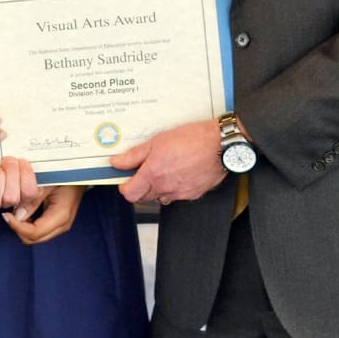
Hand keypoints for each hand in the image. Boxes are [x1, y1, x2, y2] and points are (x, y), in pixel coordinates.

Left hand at [3, 183, 82, 245]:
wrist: (80, 174)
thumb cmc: (66, 175)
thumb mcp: (47, 184)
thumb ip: (32, 200)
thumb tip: (17, 215)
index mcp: (61, 215)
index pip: (34, 232)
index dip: (17, 227)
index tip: (6, 216)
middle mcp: (62, 225)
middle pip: (34, 239)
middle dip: (18, 229)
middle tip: (8, 215)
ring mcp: (60, 225)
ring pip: (35, 237)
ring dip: (22, 228)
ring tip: (15, 212)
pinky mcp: (57, 223)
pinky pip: (39, 230)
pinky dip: (28, 225)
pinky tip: (24, 212)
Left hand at [111, 118, 226, 206]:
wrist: (221, 145)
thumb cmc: (193, 139)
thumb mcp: (157, 141)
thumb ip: (134, 155)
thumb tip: (118, 162)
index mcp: (153, 175)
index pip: (129, 194)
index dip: (125, 186)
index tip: (126, 177)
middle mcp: (166, 188)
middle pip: (143, 198)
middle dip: (140, 186)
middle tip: (144, 169)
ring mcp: (180, 193)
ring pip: (161, 197)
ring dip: (158, 187)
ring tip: (164, 168)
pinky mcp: (194, 194)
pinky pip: (178, 195)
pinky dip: (175, 187)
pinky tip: (179, 171)